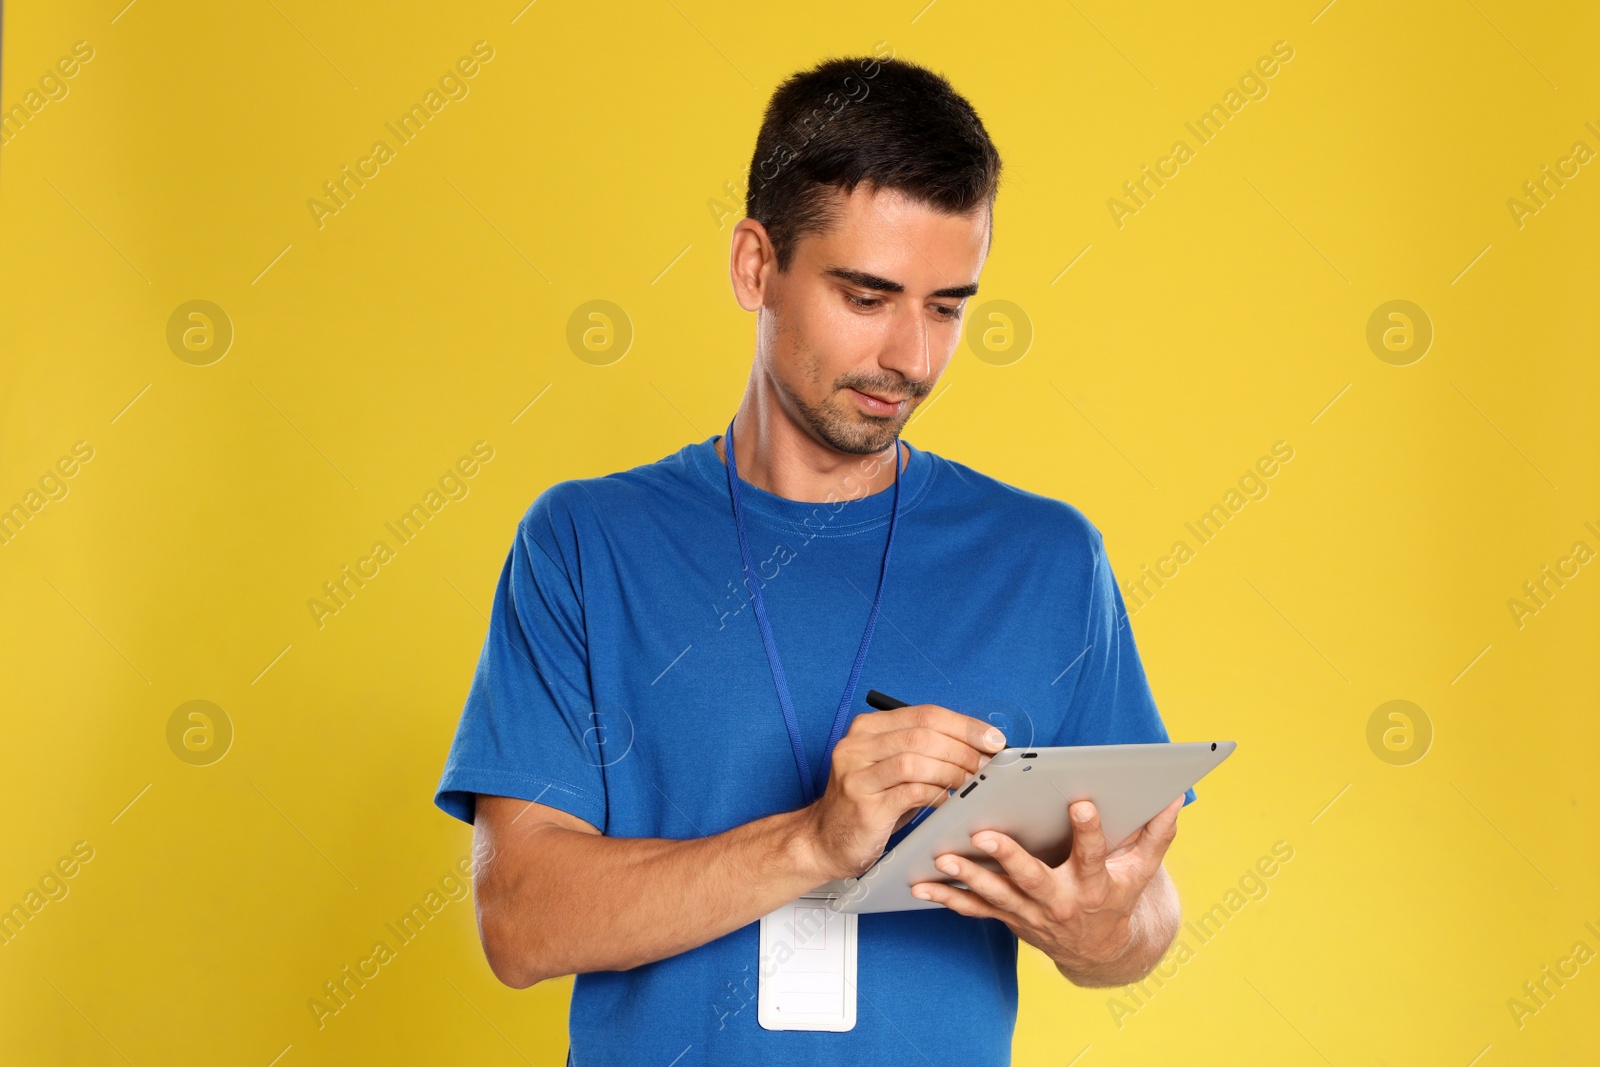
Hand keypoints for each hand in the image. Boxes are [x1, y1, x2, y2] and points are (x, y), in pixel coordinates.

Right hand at [801, 704, 1006, 880]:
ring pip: (917, 761)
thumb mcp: (890, 769)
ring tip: (970, 784)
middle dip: (963, 749)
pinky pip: (912, 793)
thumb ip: (923, 751)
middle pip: (922, 735)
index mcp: (867, 728)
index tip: (992, 739)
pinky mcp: (864, 806)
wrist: (823, 841)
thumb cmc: (868, 803)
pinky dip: (938, 795)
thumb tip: (977, 746)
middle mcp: (857, 746)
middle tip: (985, 766)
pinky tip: (949, 801)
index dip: (964, 725)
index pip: (924, 714)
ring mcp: (857, 776)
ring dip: (953, 771)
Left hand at [910, 794, 1183, 973]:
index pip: (1093, 853)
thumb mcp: (1142, 868)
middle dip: (1008, 857)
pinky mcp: (1010, 918)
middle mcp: (1060, 900)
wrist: (1099, 951)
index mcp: (1094, 882)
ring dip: (967, 877)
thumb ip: (1156, 832)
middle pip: (1033, 878)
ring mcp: (1032, 913)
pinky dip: (947, 899)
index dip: (1089, 829)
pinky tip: (921, 886)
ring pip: (997, 894)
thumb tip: (1175, 795)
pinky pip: (976, 909)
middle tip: (984, 835)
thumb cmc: (1118, 896)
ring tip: (941, 858)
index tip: (1082, 802)